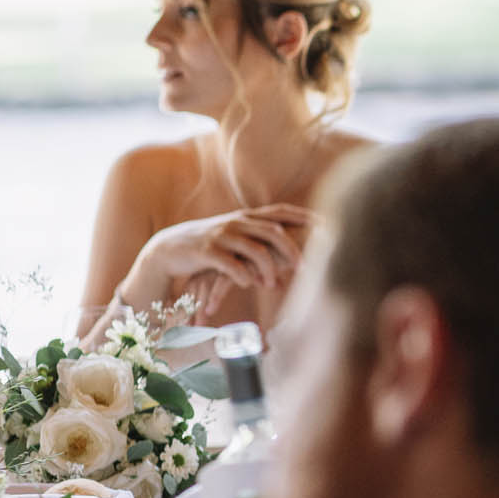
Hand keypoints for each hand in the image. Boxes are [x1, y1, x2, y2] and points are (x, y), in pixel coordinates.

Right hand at [124, 203, 311, 307]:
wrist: (171, 248)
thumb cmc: (211, 246)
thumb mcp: (237, 238)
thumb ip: (262, 242)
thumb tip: (294, 259)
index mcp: (247, 218)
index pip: (281, 212)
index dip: (304, 216)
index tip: (327, 224)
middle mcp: (237, 223)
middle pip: (274, 232)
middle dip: (292, 250)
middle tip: (304, 268)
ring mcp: (221, 236)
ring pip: (255, 250)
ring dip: (268, 270)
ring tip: (272, 285)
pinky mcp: (207, 252)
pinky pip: (231, 264)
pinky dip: (243, 276)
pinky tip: (248, 284)